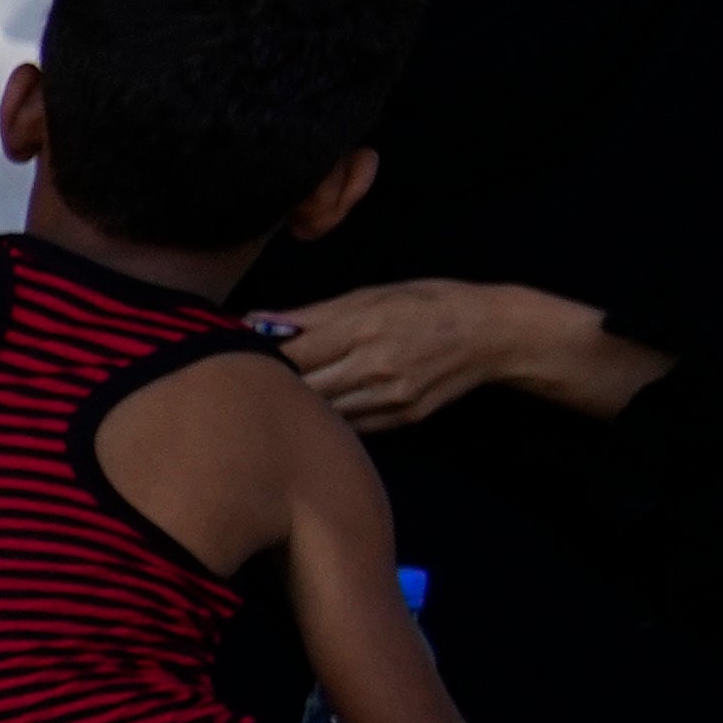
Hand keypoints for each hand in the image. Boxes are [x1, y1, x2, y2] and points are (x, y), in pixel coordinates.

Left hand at [269, 278, 590, 430]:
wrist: (493, 335)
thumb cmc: (427, 304)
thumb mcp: (371, 295)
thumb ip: (311, 314)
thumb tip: (255, 320)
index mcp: (363, 329)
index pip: (291, 353)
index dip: (255, 355)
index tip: (229, 352)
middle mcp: (375, 368)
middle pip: (300, 389)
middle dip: (268, 385)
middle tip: (238, 380)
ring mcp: (389, 399)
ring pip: (320, 414)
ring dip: (293, 407)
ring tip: (268, 397)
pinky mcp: (401, 420)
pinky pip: (347, 427)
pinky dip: (323, 419)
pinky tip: (310, 410)